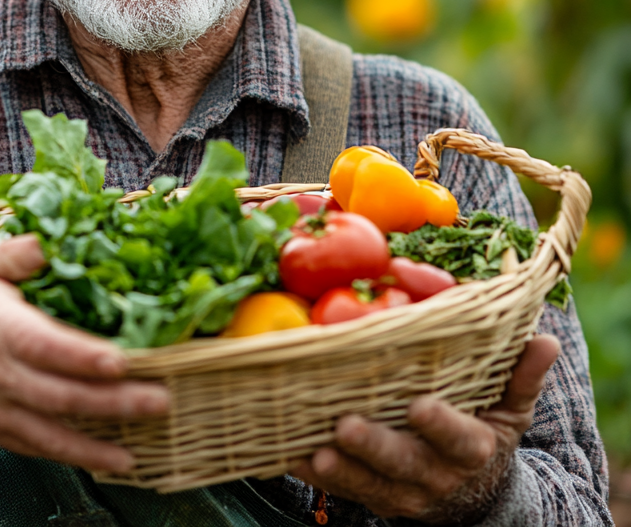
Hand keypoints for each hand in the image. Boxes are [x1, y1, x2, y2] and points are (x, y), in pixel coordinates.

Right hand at [0, 234, 168, 472]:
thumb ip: (15, 254)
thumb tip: (50, 243)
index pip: (42, 344)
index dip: (81, 356)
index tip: (121, 361)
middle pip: (57, 394)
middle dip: (110, 401)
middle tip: (158, 400)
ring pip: (49, 431)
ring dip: (97, 442)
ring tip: (139, 445)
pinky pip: (36, 448)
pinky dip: (73, 456)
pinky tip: (109, 458)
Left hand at [288, 334, 559, 523]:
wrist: (474, 496)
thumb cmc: (486, 433)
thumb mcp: (511, 410)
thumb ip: (522, 376)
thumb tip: (544, 337)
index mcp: (471, 448)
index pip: (459, 440)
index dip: (442, 426)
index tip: (420, 406)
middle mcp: (436, 473)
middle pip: (404, 464)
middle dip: (375, 448)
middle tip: (346, 427)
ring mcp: (403, 492)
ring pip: (370, 484)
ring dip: (341, 469)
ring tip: (313, 453)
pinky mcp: (374, 497)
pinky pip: (342, 491)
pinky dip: (314, 476)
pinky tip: (290, 455)